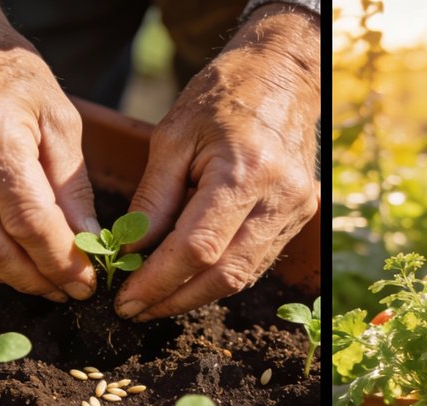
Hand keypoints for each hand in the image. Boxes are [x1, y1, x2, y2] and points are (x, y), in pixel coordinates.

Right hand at [0, 0, 97, 301]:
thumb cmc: (11, 79)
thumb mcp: (61, 119)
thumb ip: (73, 186)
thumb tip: (88, 243)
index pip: (28, 220)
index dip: (60, 260)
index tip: (87, 282)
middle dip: (36, 279)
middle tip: (69, 291)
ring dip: (11, 276)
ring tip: (48, 282)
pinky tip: (16, 261)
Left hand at [115, 4, 319, 319]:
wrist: (282, 74)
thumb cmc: (223, 95)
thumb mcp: (172, 137)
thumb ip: (153, 200)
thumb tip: (130, 254)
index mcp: (246, 172)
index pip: (197, 249)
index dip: (158, 282)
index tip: (126, 299)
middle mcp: (279, 197)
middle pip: (225, 274)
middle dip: (175, 299)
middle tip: (135, 310)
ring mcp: (296, 209)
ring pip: (244, 275)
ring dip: (197, 294)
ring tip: (156, 298)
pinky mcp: (300, 215)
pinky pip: (257, 260)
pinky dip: (221, 275)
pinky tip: (190, 276)